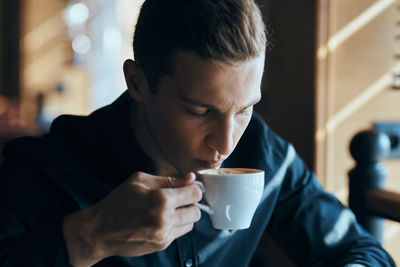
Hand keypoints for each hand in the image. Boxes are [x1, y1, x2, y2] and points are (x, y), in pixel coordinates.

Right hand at [63, 172, 201, 266]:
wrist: (100, 231)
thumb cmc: (118, 202)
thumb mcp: (140, 181)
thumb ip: (169, 179)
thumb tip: (191, 178)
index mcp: (160, 199)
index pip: (195, 193)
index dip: (193, 188)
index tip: (188, 188)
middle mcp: (165, 219)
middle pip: (197, 211)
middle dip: (190, 203)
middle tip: (178, 199)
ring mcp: (164, 235)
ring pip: (191, 223)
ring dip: (184, 216)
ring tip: (169, 210)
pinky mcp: (162, 245)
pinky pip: (180, 233)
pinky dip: (175, 225)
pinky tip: (161, 220)